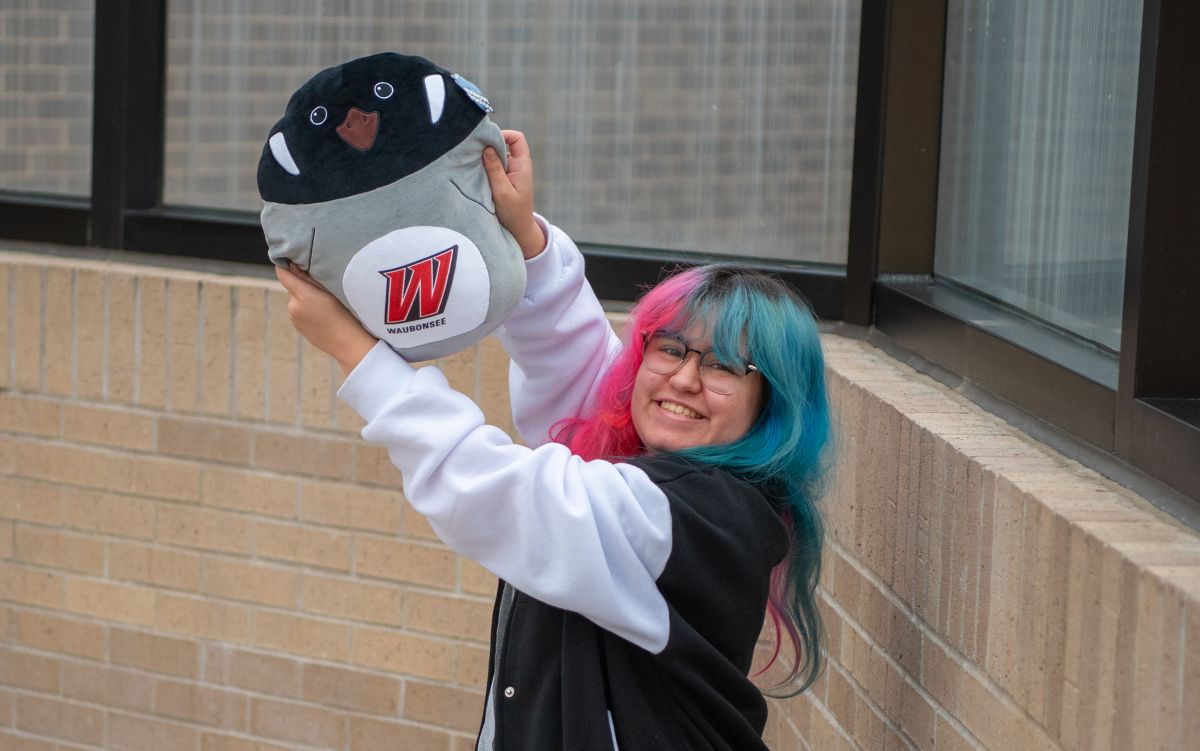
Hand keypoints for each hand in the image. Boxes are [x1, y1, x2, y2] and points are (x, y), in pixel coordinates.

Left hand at [275, 263, 377, 374]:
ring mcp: (294, 319)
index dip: (286, 264)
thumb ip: (311, 278)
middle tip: (323, 287)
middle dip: (303, 283)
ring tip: (326, 303)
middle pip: (292, 286)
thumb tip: (294, 265)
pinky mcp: (299, 328)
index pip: (284, 274)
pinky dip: (308, 309)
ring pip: (296, 299)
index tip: (293, 259)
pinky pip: (299, 311)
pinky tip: (324, 315)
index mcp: (303, 296)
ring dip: (306, 297)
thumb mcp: (333, 291)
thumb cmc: (348, 315)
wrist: (350, 345)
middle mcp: (294, 307)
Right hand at [483, 130, 545, 259]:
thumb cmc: (513, 214)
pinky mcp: (501, 179)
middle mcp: (516, 166)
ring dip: (484, 157)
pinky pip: (491, 166)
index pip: (516, 138)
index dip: (503, 135)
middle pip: (504, 143)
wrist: (517, 231)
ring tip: (471, 163)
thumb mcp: (502, 192)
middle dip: (489, 145)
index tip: (486, 143)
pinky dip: (482, 166)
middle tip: (473, 152)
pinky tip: (472, 172)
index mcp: (522, 166)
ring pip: (495, 155)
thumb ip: (495, 170)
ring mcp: (508, 172)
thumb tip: (487, 147)